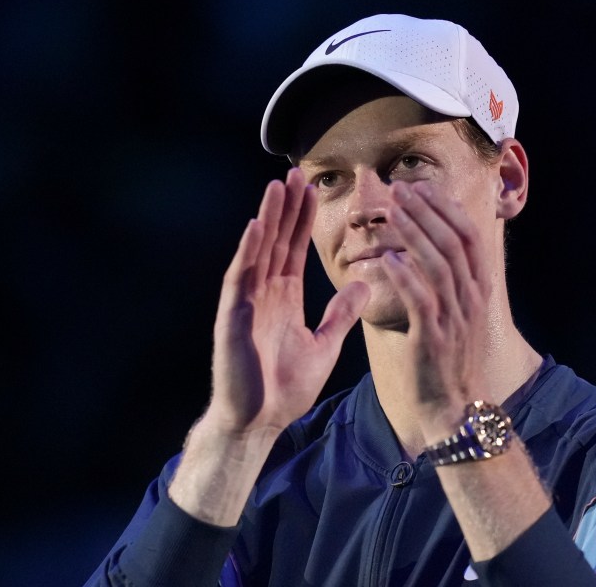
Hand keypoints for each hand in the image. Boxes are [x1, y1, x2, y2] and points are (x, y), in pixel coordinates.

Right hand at [206, 168, 369, 436]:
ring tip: (276, 186)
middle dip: (286, 208)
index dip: (303, 220)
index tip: (312, 191)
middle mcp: (264, 294)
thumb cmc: (286, 388)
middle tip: (294, 174)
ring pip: (258, 252)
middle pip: (277, 242)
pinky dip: (248, 252)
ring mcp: (246, 303)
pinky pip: (241, 279)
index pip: (295, 249)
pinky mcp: (233, 317)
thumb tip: (362, 281)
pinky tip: (256, 227)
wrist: (260, 422)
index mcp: (285, 298)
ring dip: (267, 219)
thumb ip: (341, 313)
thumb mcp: (325, 344)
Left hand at [381, 181, 492, 433]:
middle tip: (400, 188)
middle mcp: (471, 299)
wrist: (453, 407)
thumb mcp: (457, 313)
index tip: (422, 187)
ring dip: (414, 234)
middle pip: (453, 243)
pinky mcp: (435, 339)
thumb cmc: (448, 358)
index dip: (445, 208)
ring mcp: (455, 319)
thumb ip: (448, 279)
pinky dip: (406, 278)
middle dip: (427, 211)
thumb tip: (427, 242)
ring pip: (439, 265)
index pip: (467, 236)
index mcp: (477, 289)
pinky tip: (388, 259)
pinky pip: (422, 301)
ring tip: (392, 212)